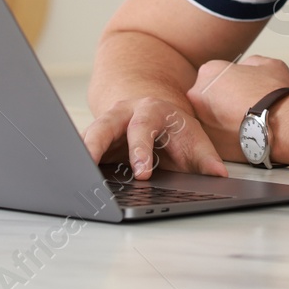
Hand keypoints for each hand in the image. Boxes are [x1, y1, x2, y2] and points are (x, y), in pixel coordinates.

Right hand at [82, 95, 228, 180]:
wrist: (155, 112)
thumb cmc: (175, 130)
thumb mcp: (194, 138)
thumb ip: (206, 157)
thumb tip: (220, 175)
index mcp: (150, 111)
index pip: (142, 128)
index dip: (140, 150)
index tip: (141, 173)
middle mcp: (123, 114)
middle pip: (104, 126)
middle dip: (96, 145)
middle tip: (89, 167)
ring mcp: (105, 125)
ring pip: (86, 135)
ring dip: (77, 153)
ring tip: (70, 174)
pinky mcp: (94, 140)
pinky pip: (80, 149)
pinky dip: (73, 162)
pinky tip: (68, 178)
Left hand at [186, 55, 288, 136]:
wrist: (282, 125)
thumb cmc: (275, 95)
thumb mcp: (267, 64)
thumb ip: (249, 64)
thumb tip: (247, 69)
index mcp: (209, 72)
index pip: (213, 75)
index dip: (230, 82)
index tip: (241, 89)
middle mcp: (197, 97)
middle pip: (206, 98)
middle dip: (221, 103)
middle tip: (242, 107)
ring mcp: (201, 123)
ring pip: (209, 121)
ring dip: (222, 122)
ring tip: (245, 123)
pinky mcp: (208, 146)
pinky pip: (217, 141)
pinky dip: (227, 140)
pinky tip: (244, 136)